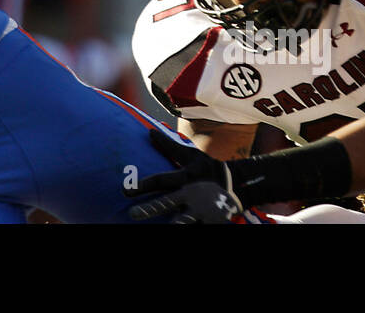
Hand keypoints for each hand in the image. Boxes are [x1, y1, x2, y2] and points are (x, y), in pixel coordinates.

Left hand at [127, 131, 244, 223]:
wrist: (238, 184)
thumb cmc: (207, 167)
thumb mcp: (190, 155)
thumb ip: (169, 146)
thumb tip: (150, 133)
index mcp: (185, 177)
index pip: (161, 180)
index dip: (144, 185)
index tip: (126, 191)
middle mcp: (191, 194)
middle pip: (167, 203)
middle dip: (150, 209)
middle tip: (132, 214)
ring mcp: (202, 210)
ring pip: (184, 221)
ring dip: (174, 224)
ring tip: (161, 228)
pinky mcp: (211, 221)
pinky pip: (198, 227)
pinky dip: (189, 229)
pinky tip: (176, 232)